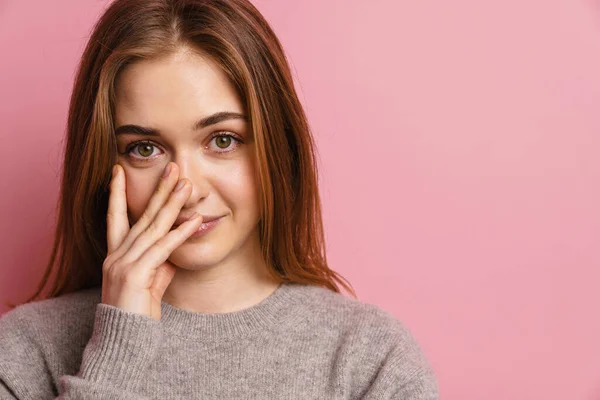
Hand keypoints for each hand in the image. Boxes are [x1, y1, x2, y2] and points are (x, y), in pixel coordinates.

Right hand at [101, 162, 202, 319]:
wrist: (125, 339)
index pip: (113, 216)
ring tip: (186, 185)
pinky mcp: (134, 274)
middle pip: (140, 215)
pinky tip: (193, 220)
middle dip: (158, 189)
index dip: (116, 192)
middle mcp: (116, 254)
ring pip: (152, 226)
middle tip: (172, 167)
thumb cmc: (138, 309)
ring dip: (172, 204)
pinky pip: (162, 249)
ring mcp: (123, 263)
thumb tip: (175, 241)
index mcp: (115, 254)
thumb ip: (161, 258)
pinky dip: (179, 233)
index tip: (117, 170)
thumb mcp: (151, 278)